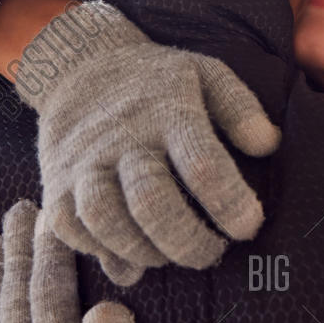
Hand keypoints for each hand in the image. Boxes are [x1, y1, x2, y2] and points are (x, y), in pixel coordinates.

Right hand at [12, 1, 279, 284]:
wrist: (79, 67)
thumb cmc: (156, 81)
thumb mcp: (206, 74)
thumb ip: (240, 107)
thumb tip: (268, 143)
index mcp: (168, 111)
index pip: (202, 164)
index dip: (230, 203)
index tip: (249, 225)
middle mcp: (122, 138)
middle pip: (151, 202)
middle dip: (189, 241)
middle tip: (213, 253)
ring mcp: (83, 162)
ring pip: (105, 220)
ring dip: (144, 251)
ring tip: (171, 255)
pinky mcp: (55, 183)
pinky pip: (72, 229)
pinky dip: (101, 252)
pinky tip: (131, 255)